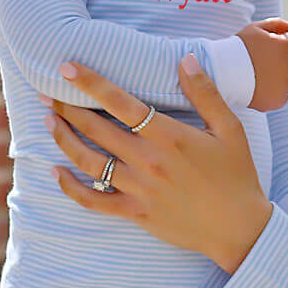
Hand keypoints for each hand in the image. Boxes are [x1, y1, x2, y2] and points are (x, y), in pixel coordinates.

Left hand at [43, 57, 273, 271]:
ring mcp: (139, 189)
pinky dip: (70, 187)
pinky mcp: (135, 213)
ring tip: (49, 120)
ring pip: (88, 160)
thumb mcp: (231, 129)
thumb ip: (206, 93)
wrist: (239, 228)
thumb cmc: (237, 175)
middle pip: (96, 128)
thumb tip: (185, 59)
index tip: (67, 68)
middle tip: (48, 92)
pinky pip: (94, 201)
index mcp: (169, 137)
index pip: (121, 103)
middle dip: (68, 107)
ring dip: (64, 138)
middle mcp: (148, 161)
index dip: (91, 83)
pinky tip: (56, 172)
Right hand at [237, 18, 287, 110]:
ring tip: (261, 76)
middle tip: (265, 63)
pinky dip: (274, 94)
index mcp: (285, 46)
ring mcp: (284, 85)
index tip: (270, 49)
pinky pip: (283, 97)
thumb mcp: (256, 28)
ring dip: (281, 79)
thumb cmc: (238, 48)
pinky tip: (260, 88)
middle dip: (285, 62)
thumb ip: (279, 24)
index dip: (284, 44)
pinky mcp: (278, 100)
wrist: (221, 72)